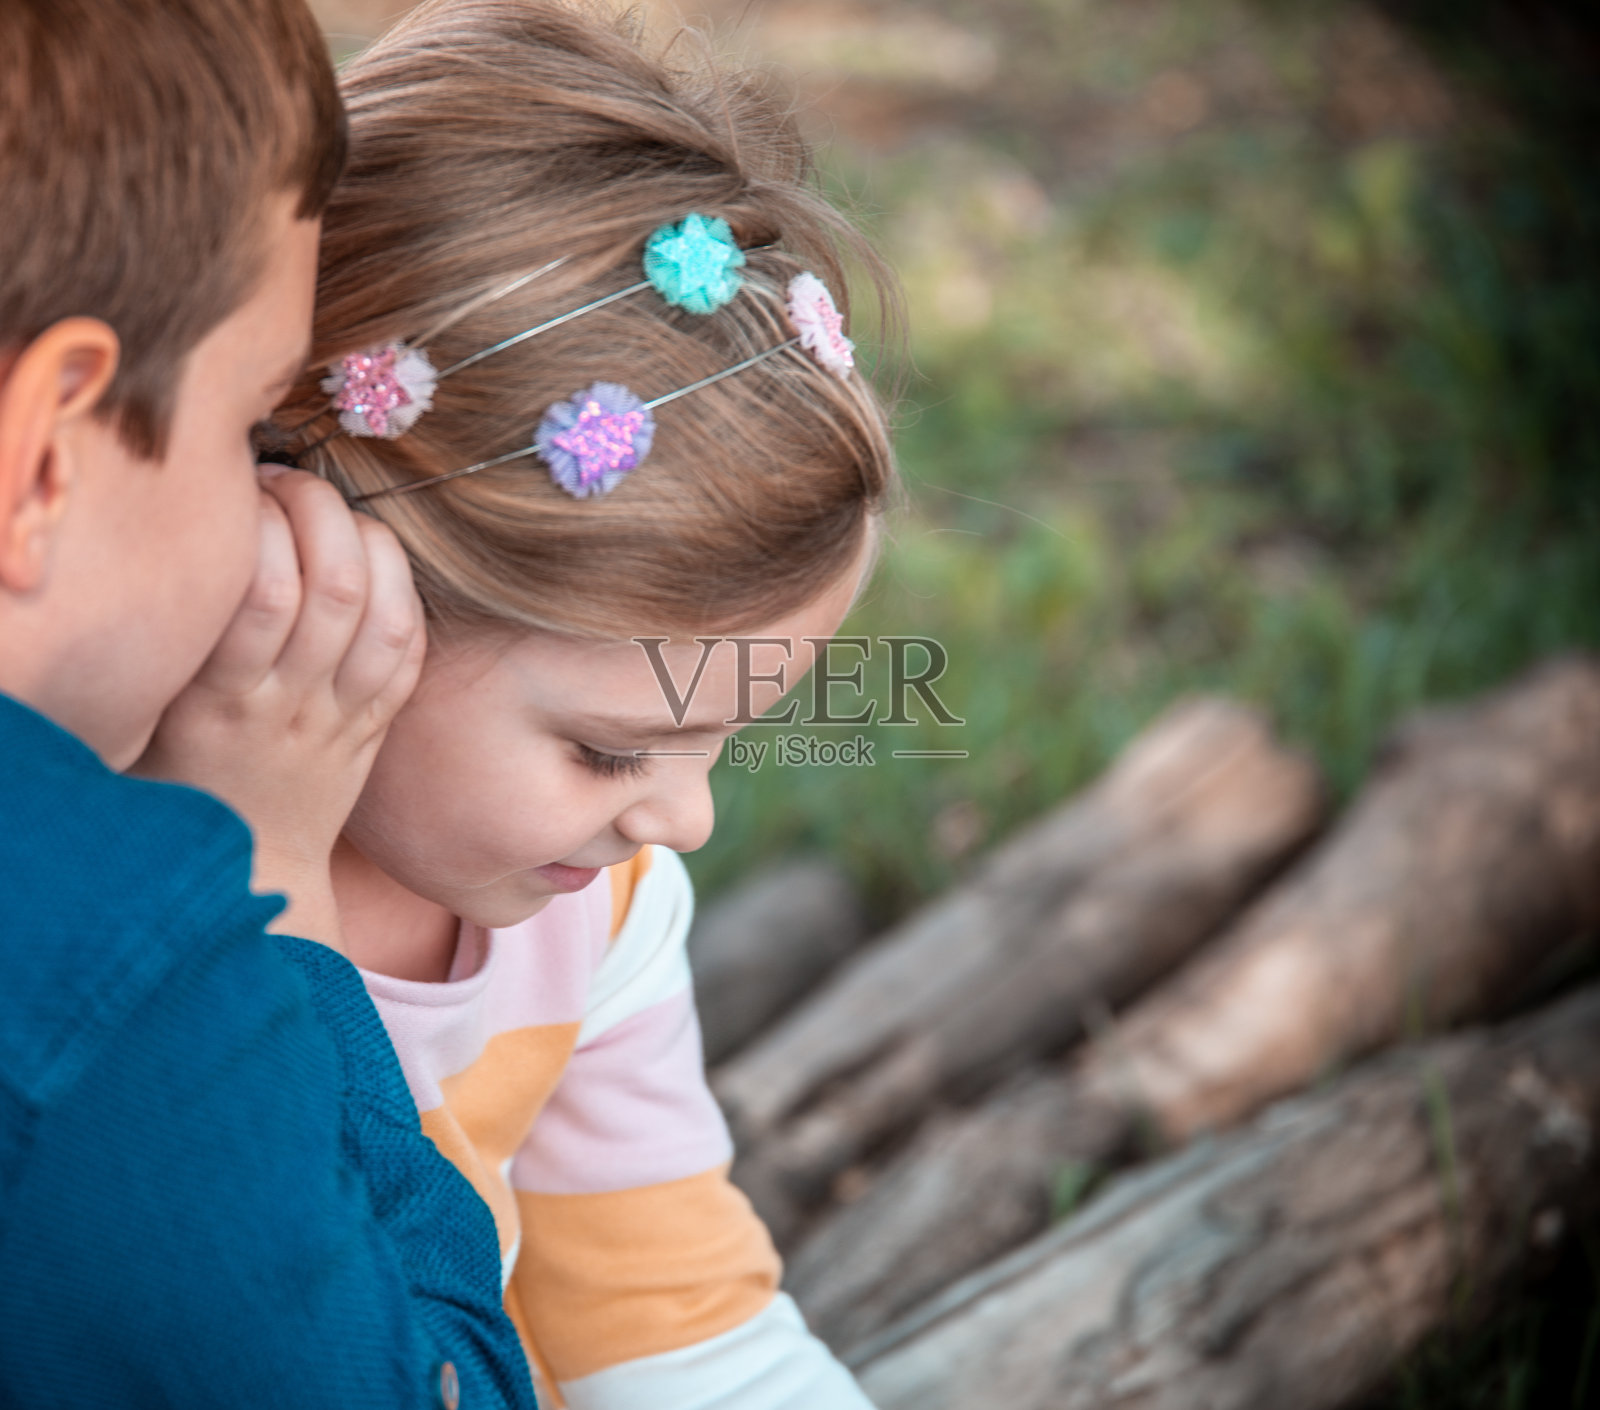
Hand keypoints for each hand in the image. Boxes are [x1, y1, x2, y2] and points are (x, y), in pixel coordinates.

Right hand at [135, 469, 424, 949]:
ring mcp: (343, 719)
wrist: (245, 871)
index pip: (261, 592)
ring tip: (338, 514)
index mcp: (221, 700)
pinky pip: (410, 654)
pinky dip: (405, 595)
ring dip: (373, 544)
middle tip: (292, 481)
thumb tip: (190, 542)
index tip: (241, 489)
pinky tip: (378, 561)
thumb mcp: (151, 712)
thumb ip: (177, 641)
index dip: (263, 523)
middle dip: (321, 511)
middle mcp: (291, 706)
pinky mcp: (377, 730)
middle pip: (334, 588)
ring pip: (386, 616)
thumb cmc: (177, 776)